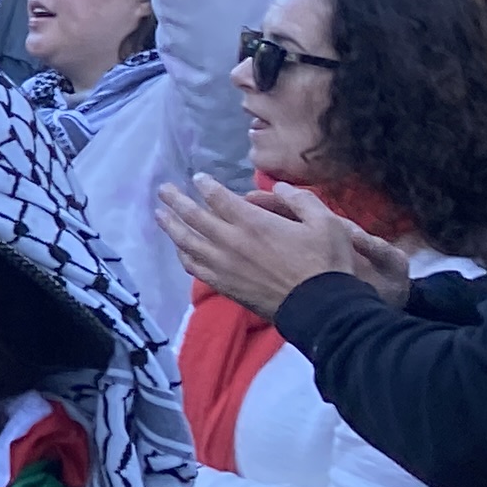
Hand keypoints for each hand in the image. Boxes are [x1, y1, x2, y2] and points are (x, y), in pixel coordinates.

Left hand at [157, 177, 411, 316]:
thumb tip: (279, 187)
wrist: (321, 308)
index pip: (218, 198)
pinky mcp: (224, 285)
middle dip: (176, 200)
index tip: (199, 178)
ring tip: (160, 215)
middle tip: (163, 190)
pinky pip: (194, 268)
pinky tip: (180, 249)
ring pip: (187, 242)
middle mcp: (231, 242)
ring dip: (171, 226)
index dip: (206, 185)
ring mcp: (223, 265)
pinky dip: (183, 255)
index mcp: (253, 223)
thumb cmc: (327, 263)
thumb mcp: (326, 222)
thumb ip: (301, 200)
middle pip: (194, 217)